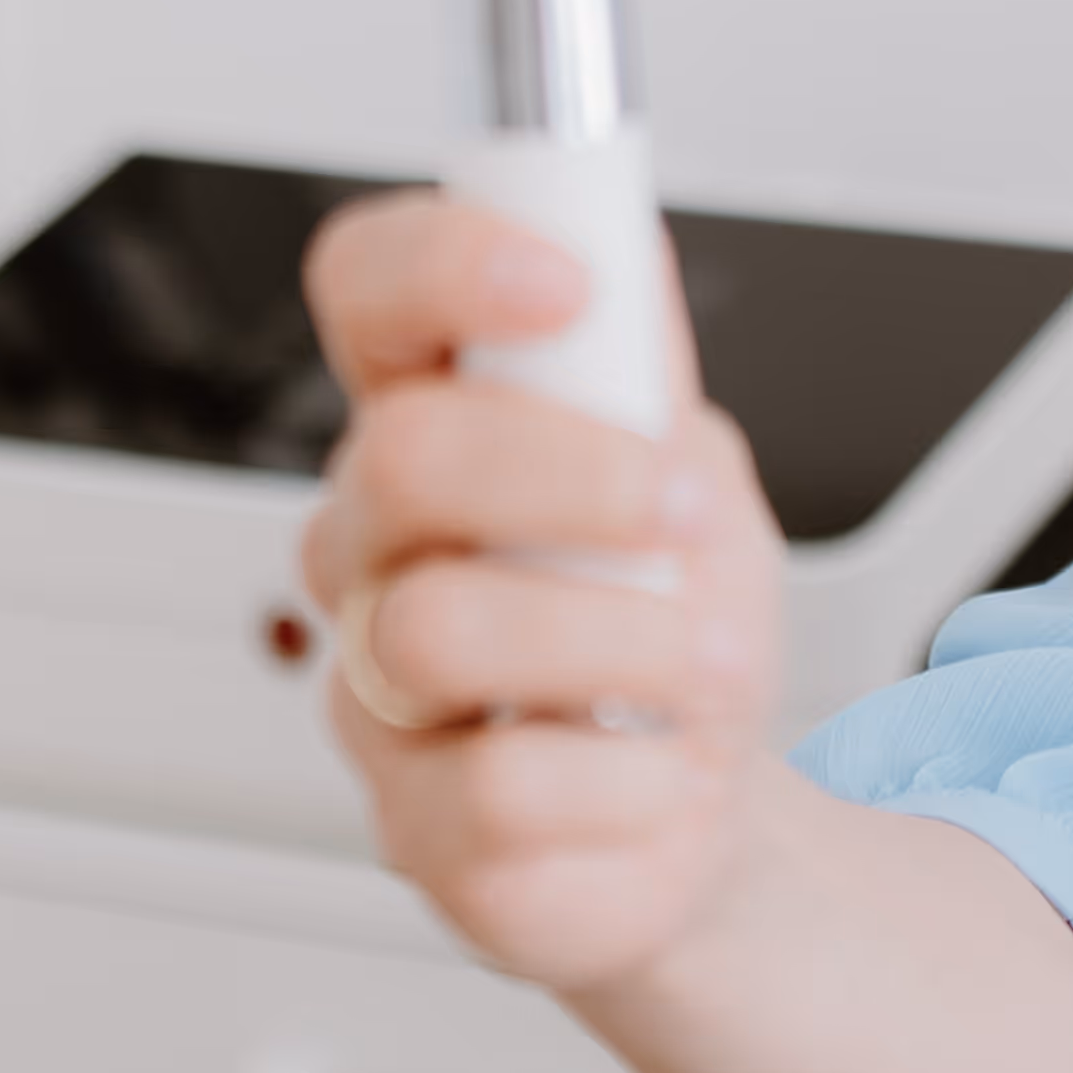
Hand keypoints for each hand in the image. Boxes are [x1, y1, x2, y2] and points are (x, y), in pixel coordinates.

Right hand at [296, 190, 794, 1000]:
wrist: (703, 801)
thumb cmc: (676, 622)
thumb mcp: (691, 469)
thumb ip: (641, 372)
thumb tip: (621, 246)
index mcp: (436, 424)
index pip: (369, 292)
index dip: (444, 262)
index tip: (565, 283)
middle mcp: (376, 548)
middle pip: (402, 457)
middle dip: (576, 474)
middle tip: (683, 513)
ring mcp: (377, 689)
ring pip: (441, 628)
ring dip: (621, 639)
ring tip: (702, 660)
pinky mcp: (413, 827)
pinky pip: (501, 785)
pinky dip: (627, 775)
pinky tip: (654, 768)